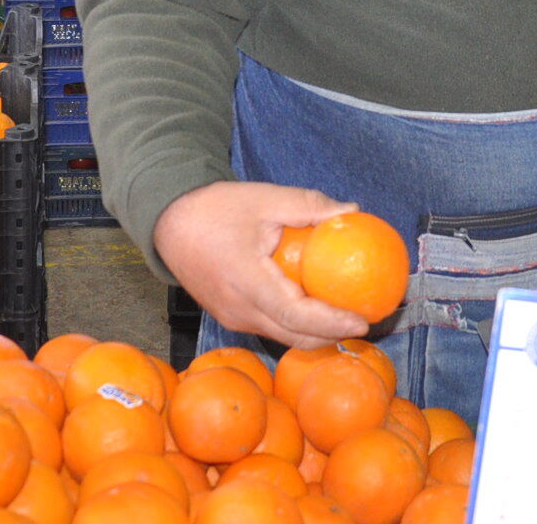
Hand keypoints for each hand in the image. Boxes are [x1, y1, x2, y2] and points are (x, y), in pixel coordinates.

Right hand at [153, 181, 372, 348]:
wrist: (169, 222)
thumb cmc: (215, 208)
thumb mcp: (265, 198)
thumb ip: (309, 205)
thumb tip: (351, 210)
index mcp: (247, 283)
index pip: (296, 316)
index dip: (332, 323)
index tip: (363, 320)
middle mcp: (239, 310)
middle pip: (294, 336)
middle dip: (332, 336)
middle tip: (367, 322)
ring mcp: (233, 317)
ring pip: (282, 336)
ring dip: (315, 332)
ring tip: (347, 317)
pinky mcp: (230, 315)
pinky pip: (270, 325)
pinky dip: (296, 323)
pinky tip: (316, 306)